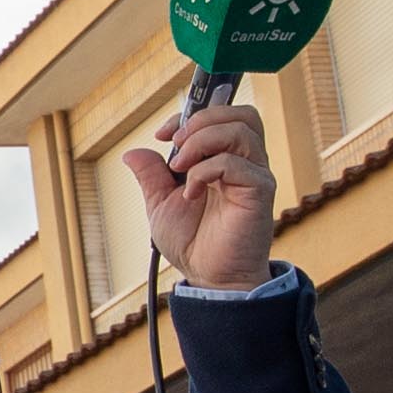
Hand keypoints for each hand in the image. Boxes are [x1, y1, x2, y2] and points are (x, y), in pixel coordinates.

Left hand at [122, 90, 281, 295]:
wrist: (210, 277)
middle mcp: (245, 162)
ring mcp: (254, 175)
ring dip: (201, 141)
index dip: (191, 115)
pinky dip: (205, 171)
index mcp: (226, 159)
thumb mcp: (160, 203)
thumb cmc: (192, 242)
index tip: (163, 135)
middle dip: (201, 121)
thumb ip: (151, 175)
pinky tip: (191, 193)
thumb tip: (133, 152)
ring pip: (241, 130)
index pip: (222, 116)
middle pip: (240, 114)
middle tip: (175, 146)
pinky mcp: (259, 191)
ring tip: (181, 167)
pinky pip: (236, 163)